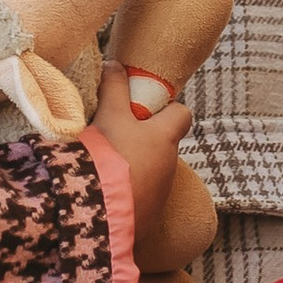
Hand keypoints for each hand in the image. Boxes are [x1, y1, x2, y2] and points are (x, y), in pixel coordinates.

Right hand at [91, 65, 193, 263]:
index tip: (144, 108)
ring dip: (134, 167)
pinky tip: (103, 190)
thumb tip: (115, 65)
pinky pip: (140, 198)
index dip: (167, 108)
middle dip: (143, 139)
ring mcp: (161, 194)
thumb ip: (114, 88)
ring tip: (104, 166)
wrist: (99, 212)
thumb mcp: (109, 115)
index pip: (183, 114)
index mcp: (166, 138)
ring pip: (152, 172)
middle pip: (163, 144)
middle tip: (114, 135)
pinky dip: (127, 192)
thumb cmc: (109, 157)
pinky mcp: (147, 218)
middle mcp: (170, 166)